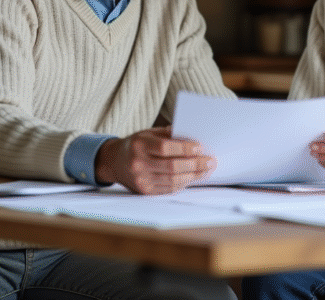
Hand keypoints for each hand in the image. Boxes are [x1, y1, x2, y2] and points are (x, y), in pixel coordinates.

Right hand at [94, 126, 215, 193]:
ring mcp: (141, 180)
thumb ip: (169, 134)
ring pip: (173, 180)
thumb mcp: (148, 133)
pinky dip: (183, 183)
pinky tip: (193, 177)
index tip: (200, 147)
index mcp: (139, 145)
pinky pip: (169, 189)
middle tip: (210, 161)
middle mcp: (139, 164)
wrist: (114, 162)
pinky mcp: (145, 192)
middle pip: (172, 167)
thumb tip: (193, 137)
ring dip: (193, 176)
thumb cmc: (136, 144)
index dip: (185, 148)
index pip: (165, 148)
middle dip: (195, 164)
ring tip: (206, 170)